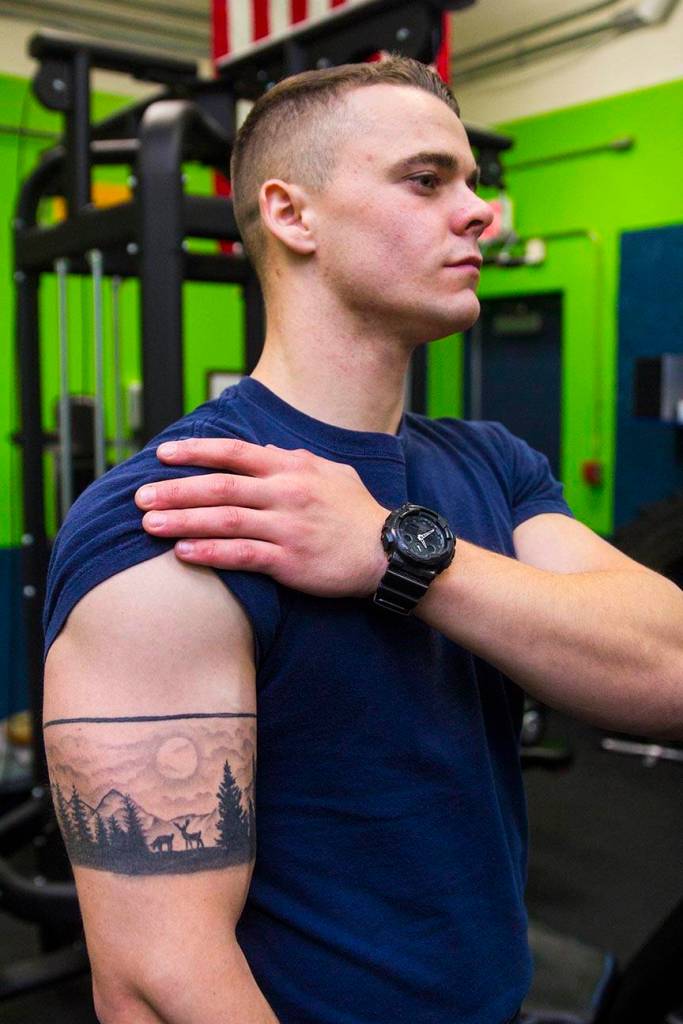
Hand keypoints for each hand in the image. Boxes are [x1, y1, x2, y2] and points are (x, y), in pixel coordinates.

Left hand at [134, 438, 389, 598]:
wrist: (389, 552)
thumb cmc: (357, 512)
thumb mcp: (330, 473)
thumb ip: (293, 461)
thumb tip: (264, 450)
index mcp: (291, 467)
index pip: (234, 453)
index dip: (195, 452)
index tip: (162, 454)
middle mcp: (286, 492)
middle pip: (219, 486)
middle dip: (175, 490)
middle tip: (140, 496)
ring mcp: (287, 526)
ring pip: (224, 520)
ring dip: (182, 520)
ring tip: (148, 524)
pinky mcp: (290, 560)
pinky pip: (242, 555)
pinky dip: (210, 552)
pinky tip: (183, 552)